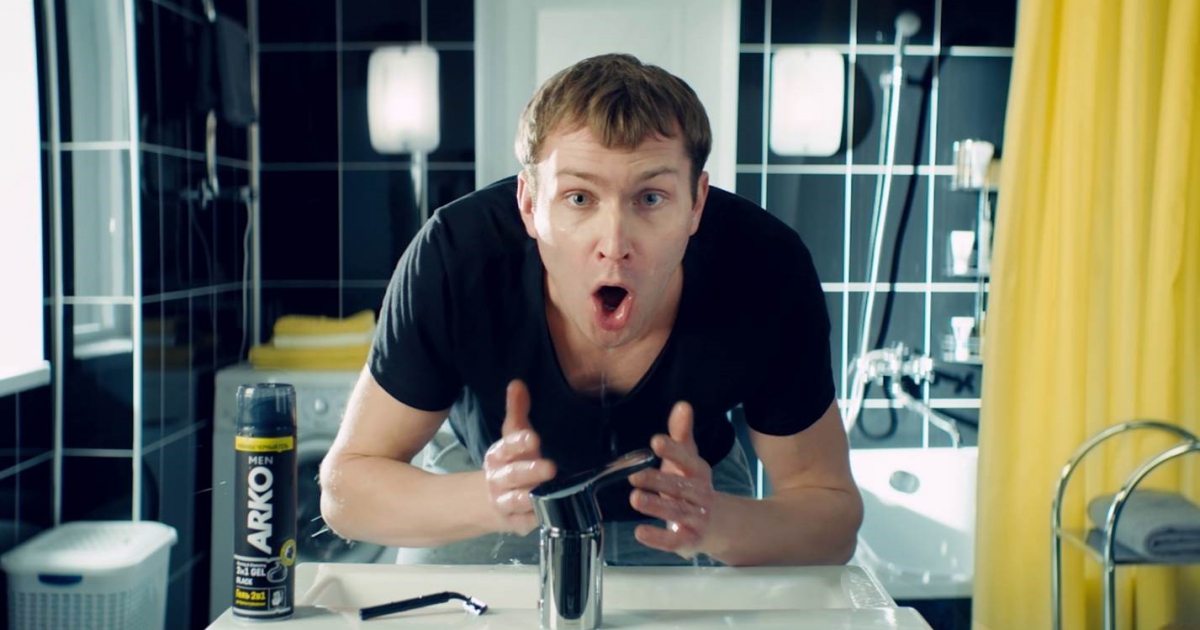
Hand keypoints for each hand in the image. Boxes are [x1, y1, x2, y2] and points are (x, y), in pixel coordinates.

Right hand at [483, 380, 556, 534]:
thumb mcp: (512, 437)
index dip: (518, 443)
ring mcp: (505, 502)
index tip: (533, 437)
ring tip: (542, 493)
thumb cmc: (510, 463)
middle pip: (513, 475)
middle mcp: (499, 479)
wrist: (489, 501)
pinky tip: (546, 513)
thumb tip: (517, 384)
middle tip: (550, 467)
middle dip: (530, 471)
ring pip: (516, 501)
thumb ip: (516, 412)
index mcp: (498, 456)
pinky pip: (525, 522)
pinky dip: (533, 519)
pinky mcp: (515, 523)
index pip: (506, 447)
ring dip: (529, 498)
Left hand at [628, 401, 715, 557]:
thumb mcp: (690, 460)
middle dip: (659, 481)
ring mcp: (697, 519)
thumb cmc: (695, 486)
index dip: (673, 451)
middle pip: (681, 487)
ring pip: (677, 512)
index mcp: (699, 473)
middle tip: (635, 475)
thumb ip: (682, 434)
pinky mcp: (690, 540)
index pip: (688, 460)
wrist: (721, 524)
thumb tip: (682, 405)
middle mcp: (700, 495)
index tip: (656, 442)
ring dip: (656, 506)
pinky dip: (658, 538)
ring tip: (635, 498)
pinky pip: (675, 541)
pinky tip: (640, 532)